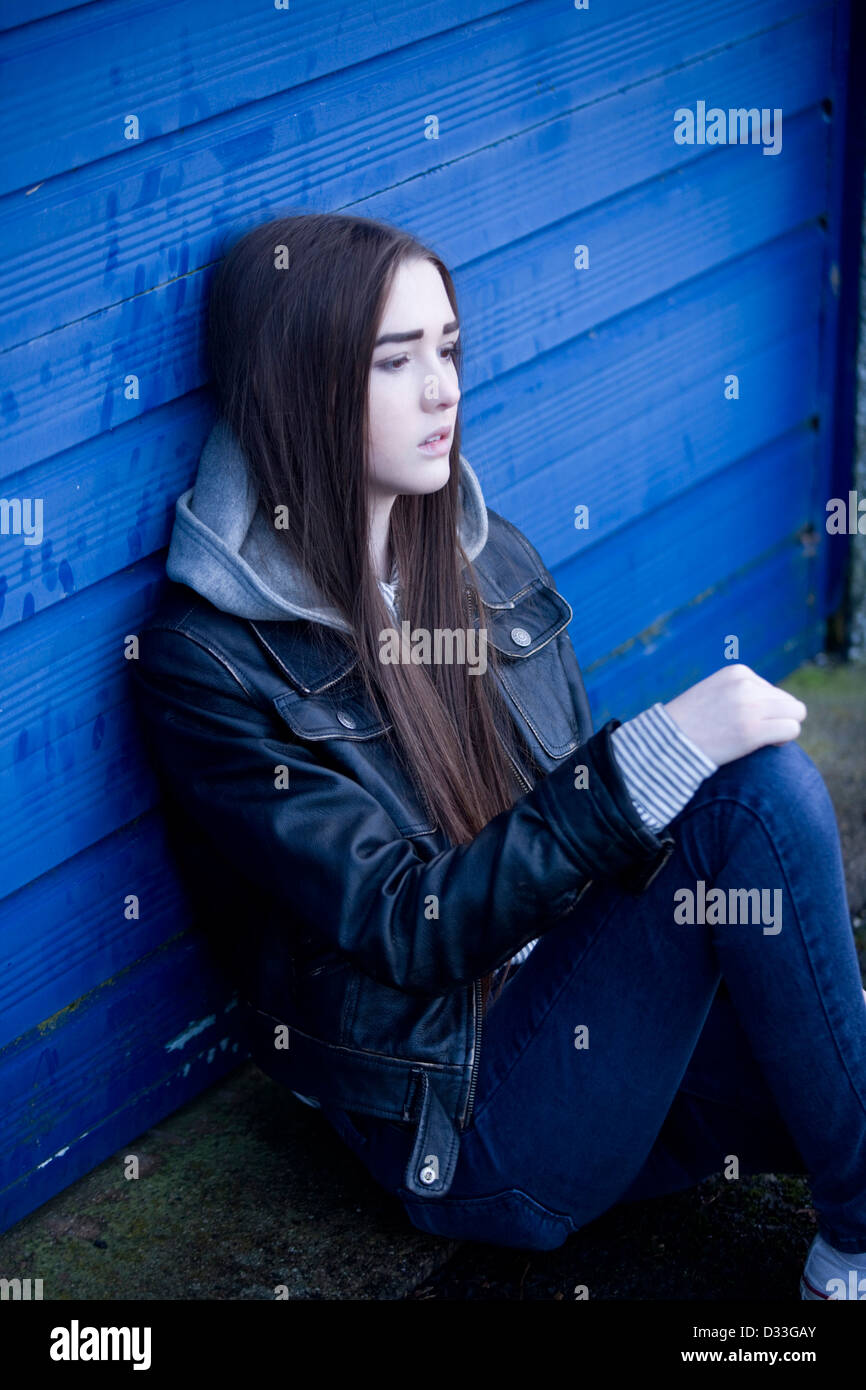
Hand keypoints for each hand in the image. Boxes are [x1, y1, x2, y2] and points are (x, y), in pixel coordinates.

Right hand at [663, 664, 806, 766]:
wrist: (667, 743)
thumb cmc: (690, 723)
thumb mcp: (714, 692)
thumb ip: (741, 691)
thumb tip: (775, 703)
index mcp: (737, 672)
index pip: (771, 689)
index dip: (765, 709)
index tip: (747, 722)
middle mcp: (746, 685)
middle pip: (787, 701)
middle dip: (778, 718)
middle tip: (760, 733)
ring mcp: (750, 707)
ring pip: (795, 714)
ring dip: (784, 727)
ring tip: (765, 739)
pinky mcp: (754, 731)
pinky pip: (792, 729)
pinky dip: (785, 739)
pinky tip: (770, 745)